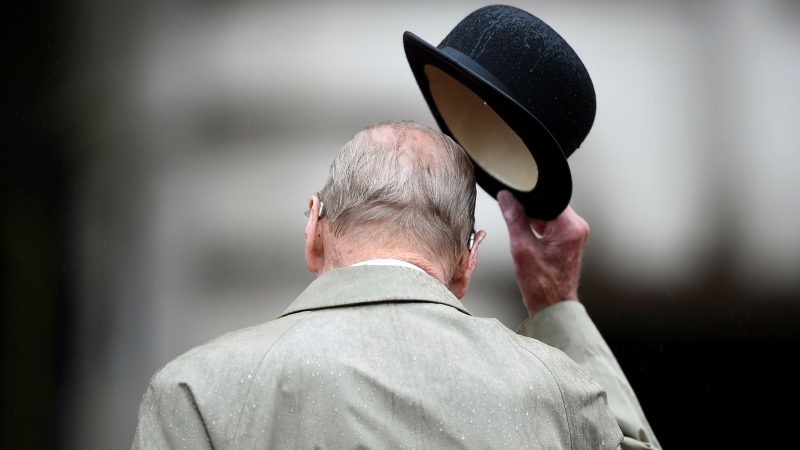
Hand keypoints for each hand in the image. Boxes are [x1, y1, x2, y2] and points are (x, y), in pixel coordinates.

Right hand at [497, 190, 588, 315]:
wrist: (552, 307)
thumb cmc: (542, 286)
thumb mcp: (521, 248)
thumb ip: (514, 218)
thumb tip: (506, 198)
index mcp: (570, 227)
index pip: (547, 198)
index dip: (529, 198)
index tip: (516, 204)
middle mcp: (577, 228)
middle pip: (548, 205)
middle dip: (530, 213)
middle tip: (523, 233)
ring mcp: (574, 234)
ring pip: (548, 215)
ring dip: (534, 224)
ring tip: (530, 245)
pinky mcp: (569, 240)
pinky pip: (551, 225)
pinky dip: (538, 231)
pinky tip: (533, 246)